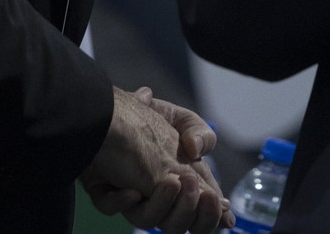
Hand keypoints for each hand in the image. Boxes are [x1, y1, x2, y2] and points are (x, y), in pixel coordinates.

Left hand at [79, 87, 232, 233]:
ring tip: (172, 183)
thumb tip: (198, 151)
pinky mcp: (102, 190)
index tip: (226, 212)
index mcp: (177, 181)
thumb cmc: (145, 115)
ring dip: (164, 206)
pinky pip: (111, 208)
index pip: (199, 206)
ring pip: (148, 221)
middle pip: (177, 224)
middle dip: (193, 213)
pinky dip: (122, 202)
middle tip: (204, 195)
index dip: (213, 215)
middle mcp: (153, 195)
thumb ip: (199, 132)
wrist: (105, 108)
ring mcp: (128, 194)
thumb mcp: (178, 118)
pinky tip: (131, 190)